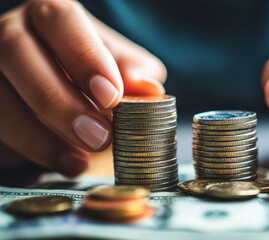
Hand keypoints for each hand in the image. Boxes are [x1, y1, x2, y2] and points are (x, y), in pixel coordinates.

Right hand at [0, 0, 166, 175]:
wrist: (64, 95)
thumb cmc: (93, 73)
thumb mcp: (120, 67)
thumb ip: (134, 73)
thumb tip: (150, 88)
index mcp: (51, 14)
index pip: (61, 21)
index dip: (84, 58)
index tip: (110, 96)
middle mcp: (14, 32)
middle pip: (18, 52)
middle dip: (59, 100)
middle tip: (100, 136)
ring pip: (0, 96)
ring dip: (40, 134)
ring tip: (82, 161)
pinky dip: (32, 149)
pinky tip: (65, 162)